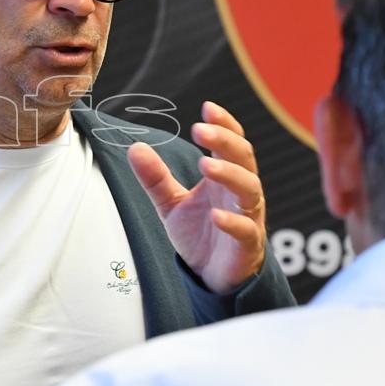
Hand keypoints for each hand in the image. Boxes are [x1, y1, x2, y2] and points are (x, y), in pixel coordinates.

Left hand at [127, 101, 265, 294]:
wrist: (213, 277)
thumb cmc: (200, 235)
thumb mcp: (170, 203)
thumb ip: (155, 177)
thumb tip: (135, 147)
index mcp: (225, 176)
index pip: (232, 142)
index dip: (224, 124)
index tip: (207, 108)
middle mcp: (241, 191)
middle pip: (243, 158)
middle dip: (223, 142)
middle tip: (199, 130)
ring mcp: (248, 216)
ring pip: (249, 188)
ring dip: (229, 174)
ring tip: (205, 165)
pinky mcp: (247, 244)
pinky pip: (246, 229)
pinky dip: (232, 221)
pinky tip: (215, 215)